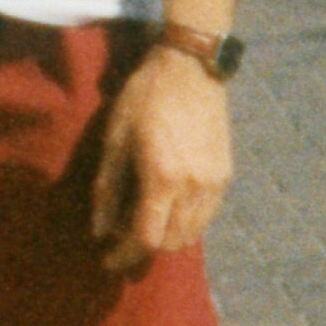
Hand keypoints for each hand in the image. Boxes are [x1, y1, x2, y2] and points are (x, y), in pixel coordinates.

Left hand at [85, 40, 232, 278]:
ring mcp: (215, 182)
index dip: (124, 255)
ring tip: (143, 223)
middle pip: (170, 242)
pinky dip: (185, 223)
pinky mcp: (225, 175)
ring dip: (166, 238)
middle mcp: (194, 186)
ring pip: (192, 234)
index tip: (107, 259)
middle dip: (143, 249)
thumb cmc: (145, 97)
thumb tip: (100, 230)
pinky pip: (206, 216)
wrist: (191, 67)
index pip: (146, 238)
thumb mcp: (115, 139)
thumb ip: (107, 188)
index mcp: (163, 178)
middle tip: (120, 240)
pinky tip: (167, 208)